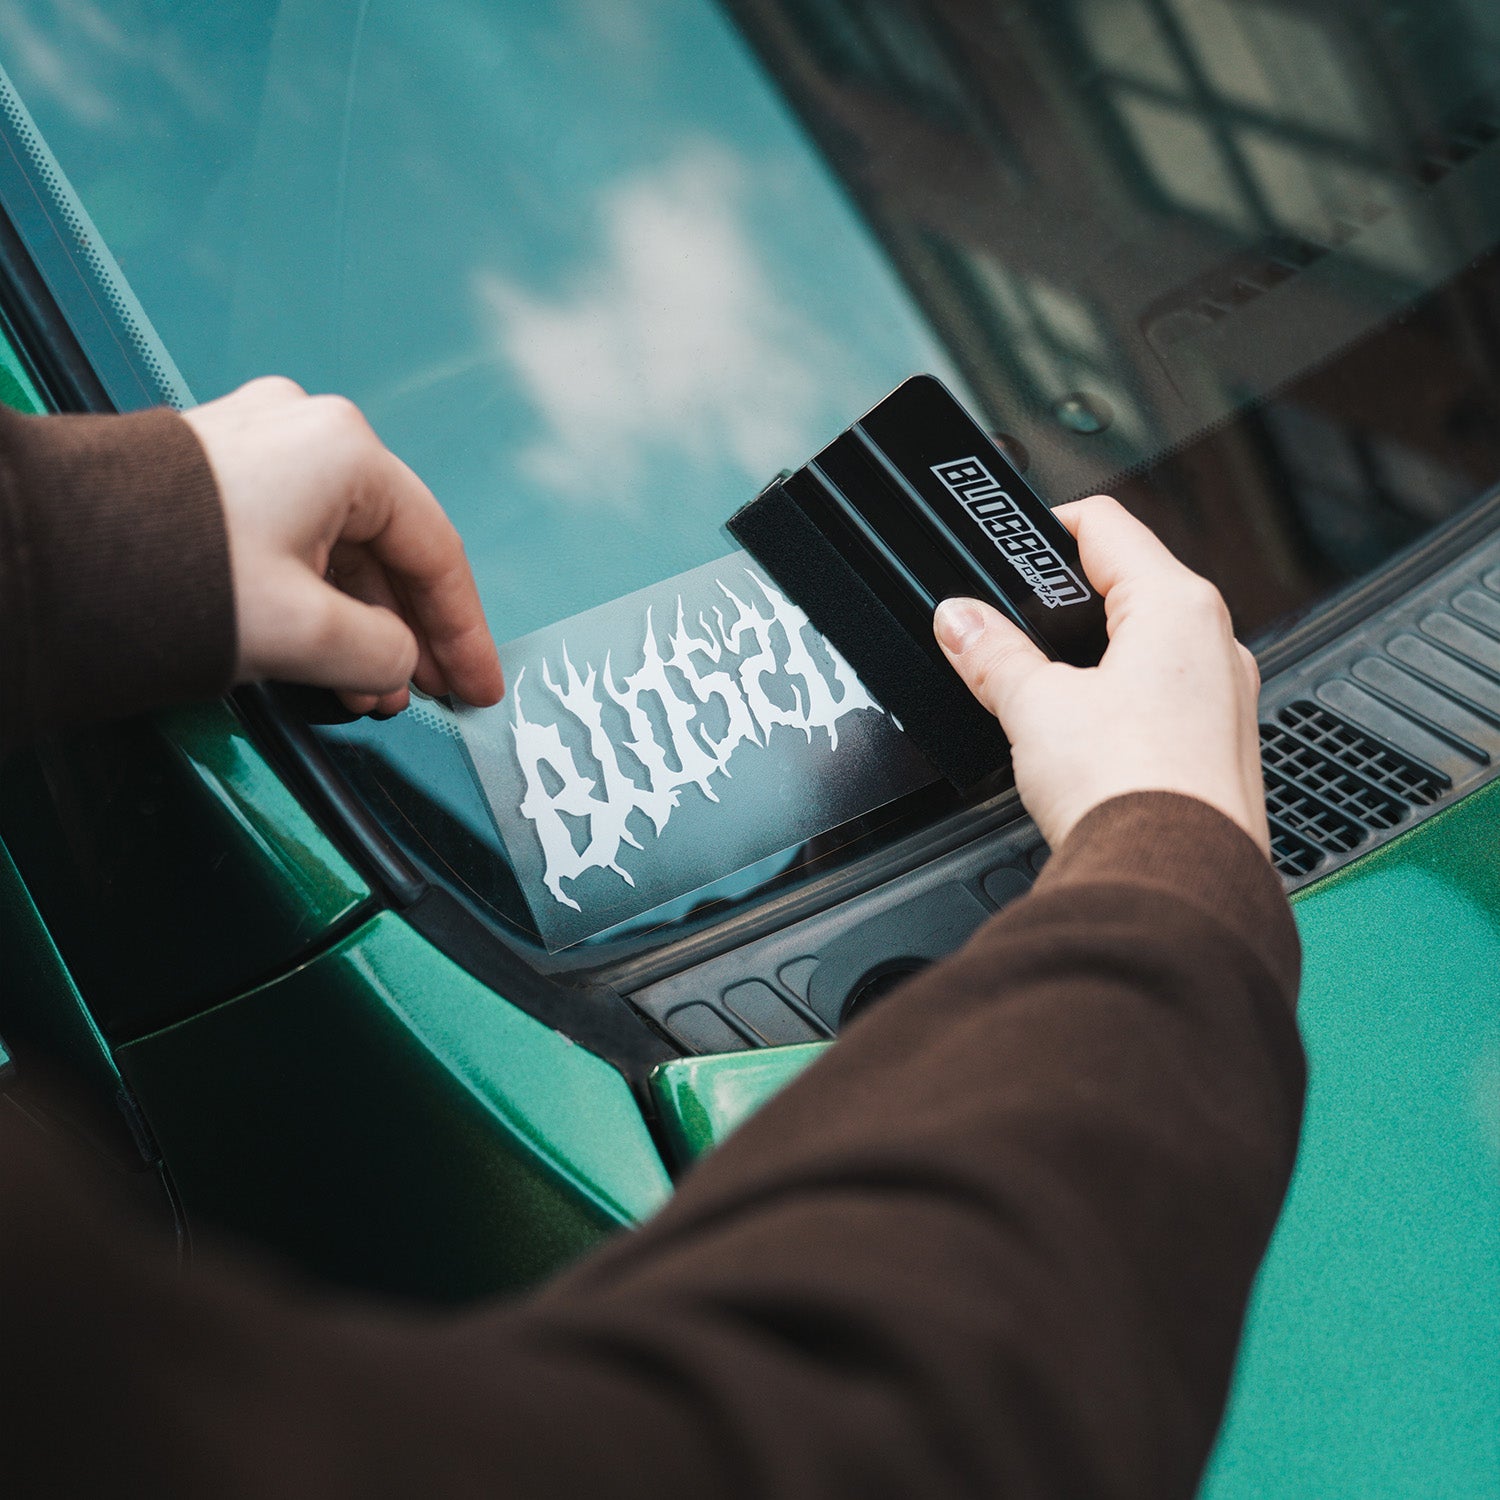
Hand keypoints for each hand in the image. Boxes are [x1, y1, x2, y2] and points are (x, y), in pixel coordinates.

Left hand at [183, 378, 503, 715]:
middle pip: (388, 549)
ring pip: (341, 548)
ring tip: (367, 692)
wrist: (44, 556)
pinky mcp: (217, 473)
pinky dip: (318, 599)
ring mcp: (258, 447)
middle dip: (408, 634)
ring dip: (362, 624)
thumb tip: (401, 665)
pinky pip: (295, 540)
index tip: (479, 684)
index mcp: (345, 451)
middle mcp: (307, 432)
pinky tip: (324, 652)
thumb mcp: (306, 632)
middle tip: (427, 696)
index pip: (435, 552)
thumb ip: (383, 654)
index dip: (465, 631)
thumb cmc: (171, 574)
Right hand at [933, 495, 1266, 853]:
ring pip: (1151, 644)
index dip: (1048, 526)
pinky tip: (1085, 736)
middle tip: (1013, 622)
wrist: (1172, 878)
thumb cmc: (1131, 786)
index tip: (1012, 545)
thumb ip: (991, 654)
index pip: (1107, 525)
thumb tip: (960, 620)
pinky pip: (1167, 696)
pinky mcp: (1220, 747)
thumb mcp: (1034, 706)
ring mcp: (1227, 697)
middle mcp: (1216, 642)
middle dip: (1067, 599)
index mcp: (1178, 605)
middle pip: (1131, 584)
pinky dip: (1124, 699)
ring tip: (1043, 684)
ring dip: (1096, 652)